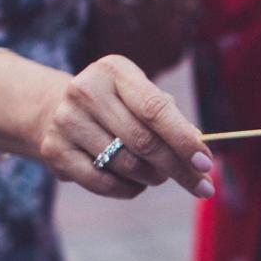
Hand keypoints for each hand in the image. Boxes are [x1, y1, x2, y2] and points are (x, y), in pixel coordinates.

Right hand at [36, 54, 214, 198]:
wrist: (54, 108)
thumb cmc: (116, 106)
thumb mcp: (141, 98)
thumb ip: (172, 121)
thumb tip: (199, 158)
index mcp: (113, 71)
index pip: (156, 110)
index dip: (184, 140)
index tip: (206, 165)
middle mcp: (85, 91)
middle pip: (143, 142)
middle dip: (178, 168)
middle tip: (201, 187)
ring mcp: (66, 121)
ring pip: (127, 165)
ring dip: (153, 178)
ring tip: (159, 175)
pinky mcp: (54, 151)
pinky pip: (104, 184)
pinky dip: (129, 189)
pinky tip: (136, 183)